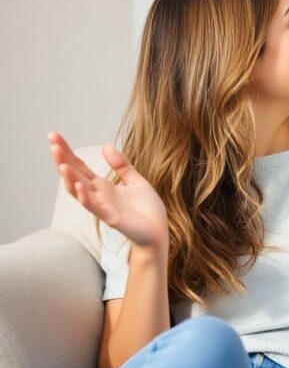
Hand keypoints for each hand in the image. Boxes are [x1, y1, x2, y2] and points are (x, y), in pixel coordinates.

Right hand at [48, 132, 168, 248]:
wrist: (158, 231)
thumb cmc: (147, 208)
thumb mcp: (136, 180)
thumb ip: (121, 165)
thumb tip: (104, 146)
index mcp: (102, 186)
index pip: (80, 166)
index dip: (67, 152)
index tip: (54, 136)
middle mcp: (98, 195)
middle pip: (74, 175)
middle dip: (62, 160)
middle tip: (52, 143)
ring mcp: (102, 207)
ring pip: (79, 192)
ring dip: (69, 178)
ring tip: (61, 163)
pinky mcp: (112, 218)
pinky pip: (95, 208)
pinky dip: (86, 197)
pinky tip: (80, 185)